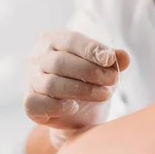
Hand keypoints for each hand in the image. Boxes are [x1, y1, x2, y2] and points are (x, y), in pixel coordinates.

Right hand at [25, 30, 129, 146]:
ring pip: (50, 84)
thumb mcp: (105, 68)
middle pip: (60, 62)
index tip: (110, 60)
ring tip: (104, 94)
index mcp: (53, 40)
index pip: (70, 40)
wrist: (81, 114)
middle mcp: (37, 57)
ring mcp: (31, 80)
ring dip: (81, 90)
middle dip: (89, 71)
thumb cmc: (90, 81)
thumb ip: (113, 61)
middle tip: (112, 80)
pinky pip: (36, 104)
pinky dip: (57, 106)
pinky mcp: (30, 104)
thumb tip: (124, 57)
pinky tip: (74, 107)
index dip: (91, 49)